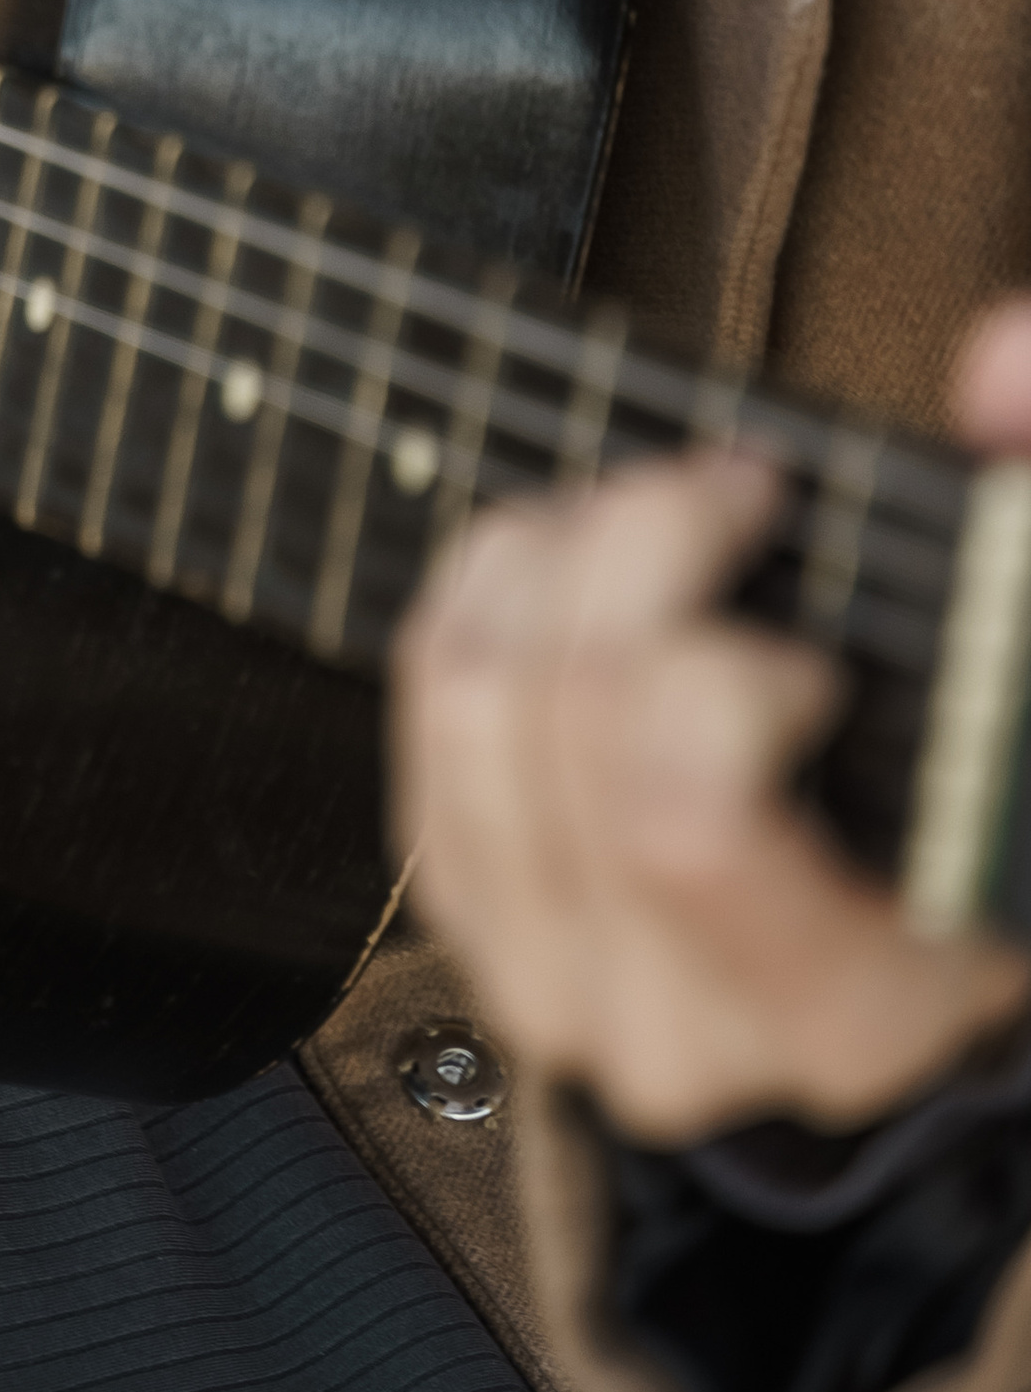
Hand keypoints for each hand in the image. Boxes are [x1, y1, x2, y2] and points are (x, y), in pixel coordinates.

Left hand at [391, 302, 1030, 1139]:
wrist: (904, 935)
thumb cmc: (978, 808)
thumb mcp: (1025, 678)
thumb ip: (1028, 532)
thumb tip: (1001, 363)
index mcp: (844, 1012)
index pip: (681, 826)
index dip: (723, 671)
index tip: (813, 634)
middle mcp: (671, 1028)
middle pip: (566, 721)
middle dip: (646, 545)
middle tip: (735, 494)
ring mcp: (548, 979)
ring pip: (471, 696)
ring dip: (564, 553)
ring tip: (664, 514)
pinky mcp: (466, 903)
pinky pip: (422, 699)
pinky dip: (493, 585)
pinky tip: (582, 555)